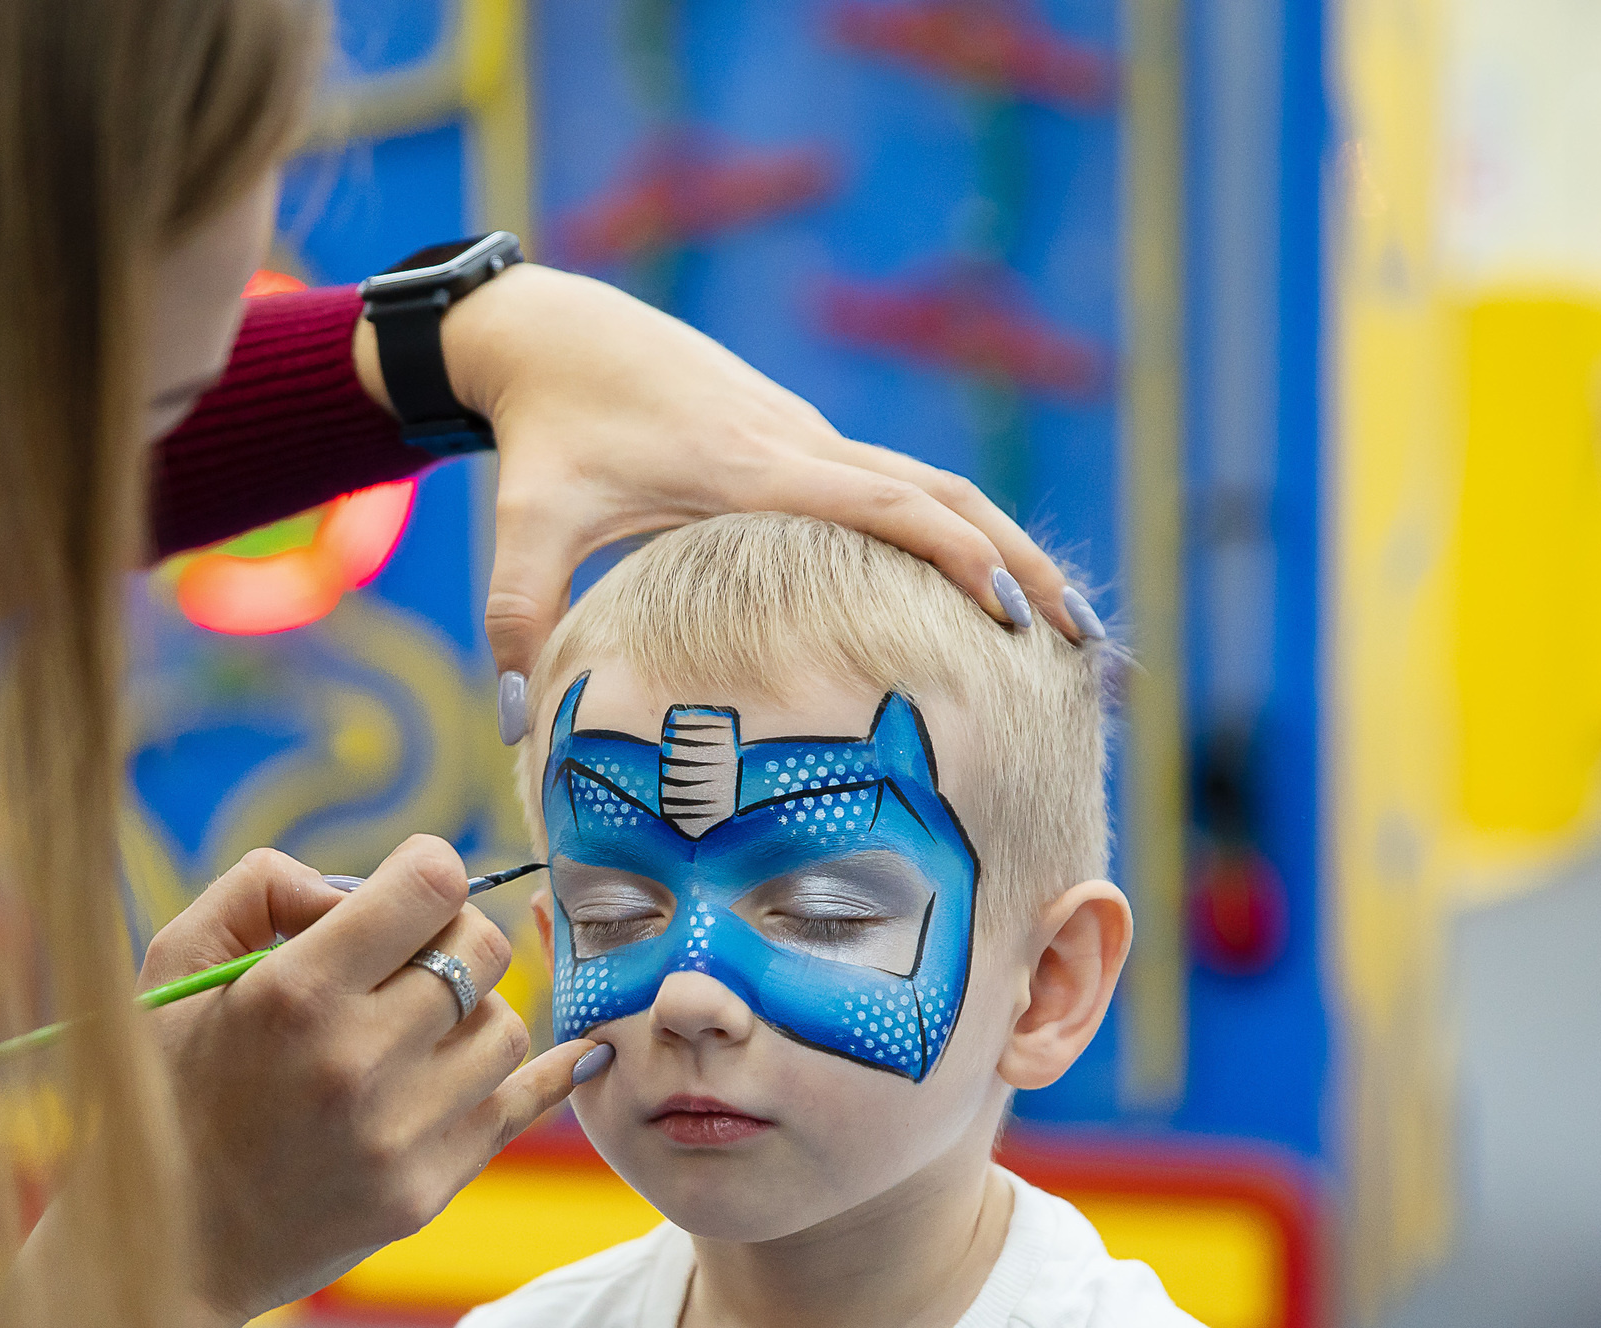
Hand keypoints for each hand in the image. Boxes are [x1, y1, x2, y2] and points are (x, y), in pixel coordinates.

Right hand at [141, 836, 591, 1325]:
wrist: (167, 1246)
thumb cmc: (168, 1089)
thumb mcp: (177, 964)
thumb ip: (261, 887)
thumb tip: (356, 887)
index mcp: (292, 993)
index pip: (432, 887)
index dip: (427, 868)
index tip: (408, 885)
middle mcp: (353, 1062)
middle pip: (483, 950)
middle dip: (453, 935)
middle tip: (414, 955)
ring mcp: (396, 1136)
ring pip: (507, 1027)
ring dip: (474, 1012)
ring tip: (422, 1026)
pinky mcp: (422, 1193)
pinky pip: (521, 1107)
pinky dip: (543, 1073)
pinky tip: (574, 1054)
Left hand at [387, 266, 1099, 720]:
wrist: (555, 331)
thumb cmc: (544, 430)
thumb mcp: (524, 518)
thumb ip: (519, 611)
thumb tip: (514, 723)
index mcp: (751, 464)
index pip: (883, 502)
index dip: (954, 554)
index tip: (1014, 614)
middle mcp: (799, 444)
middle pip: (942, 494)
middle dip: (1022, 562)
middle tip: (1086, 641)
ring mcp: (808, 437)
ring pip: (934, 485)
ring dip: (1004, 547)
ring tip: (1066, 626)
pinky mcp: (800, 444)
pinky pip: (899, 486)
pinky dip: (956, 533)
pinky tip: (982, 592)